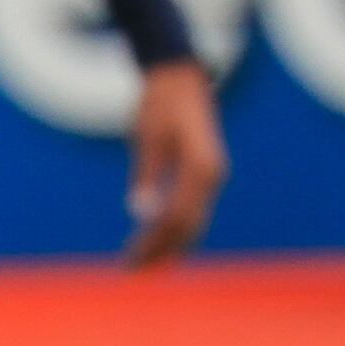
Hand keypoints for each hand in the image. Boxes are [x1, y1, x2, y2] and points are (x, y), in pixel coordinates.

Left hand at [121, 60, 226, 266]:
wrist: (179, 77)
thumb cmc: (159, 104)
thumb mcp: (148, 138)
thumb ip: (147, 175)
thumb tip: (140, 214)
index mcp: (201, 168)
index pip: (177, 218)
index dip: (154, 242)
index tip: (132, 260)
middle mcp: (212, 175)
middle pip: (188, 224)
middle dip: (161, 248)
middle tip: (132, 268)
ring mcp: (212, 175)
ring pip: (193, 219)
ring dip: (169, 241)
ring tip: (143, 261)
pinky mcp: (205, 172)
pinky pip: (192, 207)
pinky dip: (175, 225)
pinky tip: (157, 237)